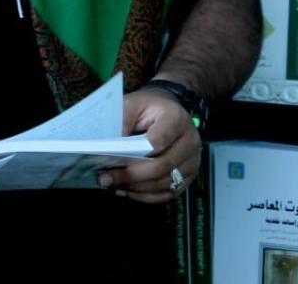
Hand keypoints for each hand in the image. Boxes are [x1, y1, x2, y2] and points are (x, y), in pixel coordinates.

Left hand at [96, 88, 201, 203]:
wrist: (168, 110)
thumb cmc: (148, 107)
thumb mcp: (133, 102)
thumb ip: (122, 120)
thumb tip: (110, 146)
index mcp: (176, 119)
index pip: (158, 141)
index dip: (135, 153)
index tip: (109, 158)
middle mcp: (190, 141)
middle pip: (161, 166)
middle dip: (130, 176)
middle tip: (105, 178)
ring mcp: (192, 161)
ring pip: (164, 184)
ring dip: (136, 188)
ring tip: (113, 184)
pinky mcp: (188, 177)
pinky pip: (167, 193)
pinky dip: (145, 195)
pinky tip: (126, 190)